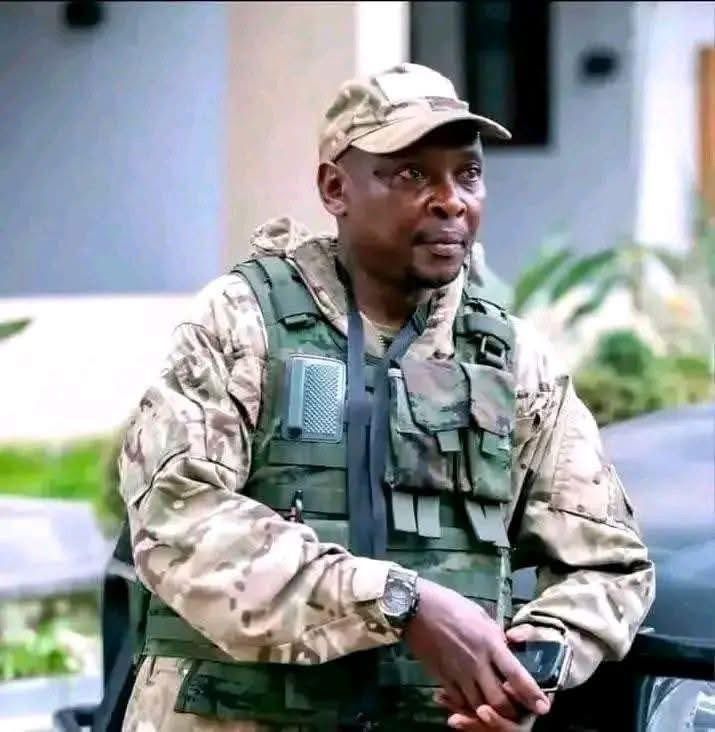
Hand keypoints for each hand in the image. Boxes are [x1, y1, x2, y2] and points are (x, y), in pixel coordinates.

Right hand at [404, 581, 549, 721]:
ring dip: (489, 712)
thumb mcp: (481, 614)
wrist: (417, 607)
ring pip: (479, 706)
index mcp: (490, 642)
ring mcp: (458, 672)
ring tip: (495, 711)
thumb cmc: (451, 605)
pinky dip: (467, 707)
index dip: (532, 695)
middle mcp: (477, 662)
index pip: (516, 675)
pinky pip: (458, 701)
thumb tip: (512, 645)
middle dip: (511, 712)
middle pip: (499, 700)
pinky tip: (471, 703)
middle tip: (517, 712)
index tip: (543, 707)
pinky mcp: (441, 677)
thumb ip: (497, 634)